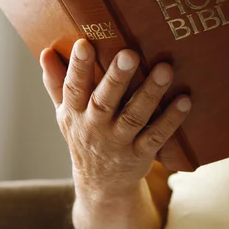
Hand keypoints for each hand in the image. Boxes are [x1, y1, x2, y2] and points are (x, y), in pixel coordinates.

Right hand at [40, 39, 190, 199]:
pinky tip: (184, 100)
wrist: (100, 185)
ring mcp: (119, 142)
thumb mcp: (66, 113)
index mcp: (74, 113)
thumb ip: (57, 83)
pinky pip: (157, 136)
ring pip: (134, 117)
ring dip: (150, 93)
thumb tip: (44, 52)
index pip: (73, 88)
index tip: (84, 44)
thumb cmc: (84, 136)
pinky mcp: (141, 154)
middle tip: (129, 54)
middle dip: (116, 78)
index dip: (78, 67)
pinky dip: (171, 119)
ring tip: (165, 70)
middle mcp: (95, 128)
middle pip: (104, 102)